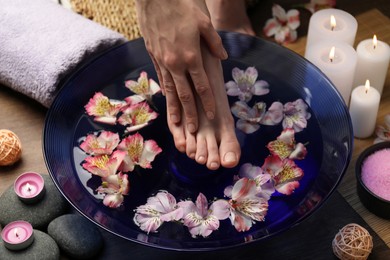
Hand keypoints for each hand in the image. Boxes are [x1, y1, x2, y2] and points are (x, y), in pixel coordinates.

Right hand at [135, 0, 227, 132]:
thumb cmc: (182, 6)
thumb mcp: (204, 22)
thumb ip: (214, 43)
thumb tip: (222, 58)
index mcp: (190, 56)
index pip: (201, 86)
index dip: (207, 102)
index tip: (211, 115)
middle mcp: (175, 64)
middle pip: (184, 95)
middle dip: (190, 114)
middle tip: (193, 130)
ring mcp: (162, 61)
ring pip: (170, 91)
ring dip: (175, 109)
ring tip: (177, 124)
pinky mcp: (154, 57)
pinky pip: (161, 79)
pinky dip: (165, 93)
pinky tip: (167, 100)